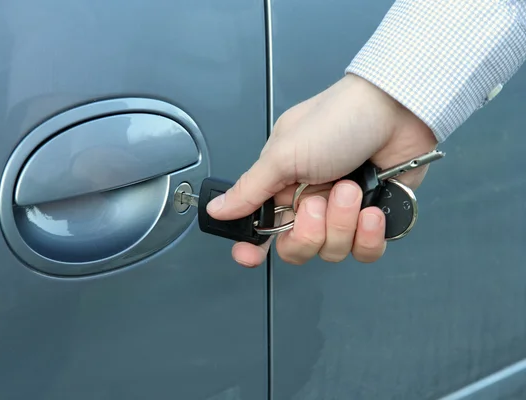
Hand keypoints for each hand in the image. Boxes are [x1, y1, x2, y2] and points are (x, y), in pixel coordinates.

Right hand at [206, 74, 437, 266]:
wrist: (396, 109)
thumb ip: (249, 189)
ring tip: (351, 187)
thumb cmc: (338, 120)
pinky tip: (372, 210)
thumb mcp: (284, 154)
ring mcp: (342, 212)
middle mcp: (310, 201)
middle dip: (309, 232)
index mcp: (282, 185)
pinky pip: (365, 251)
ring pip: (332, 251)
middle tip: (318, 202)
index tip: (251, 256)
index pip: (260, 228)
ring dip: (342, 221)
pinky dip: (369, 235)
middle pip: (296, 248)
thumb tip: (216, 209)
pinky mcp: (374, 218)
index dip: (253, 247)